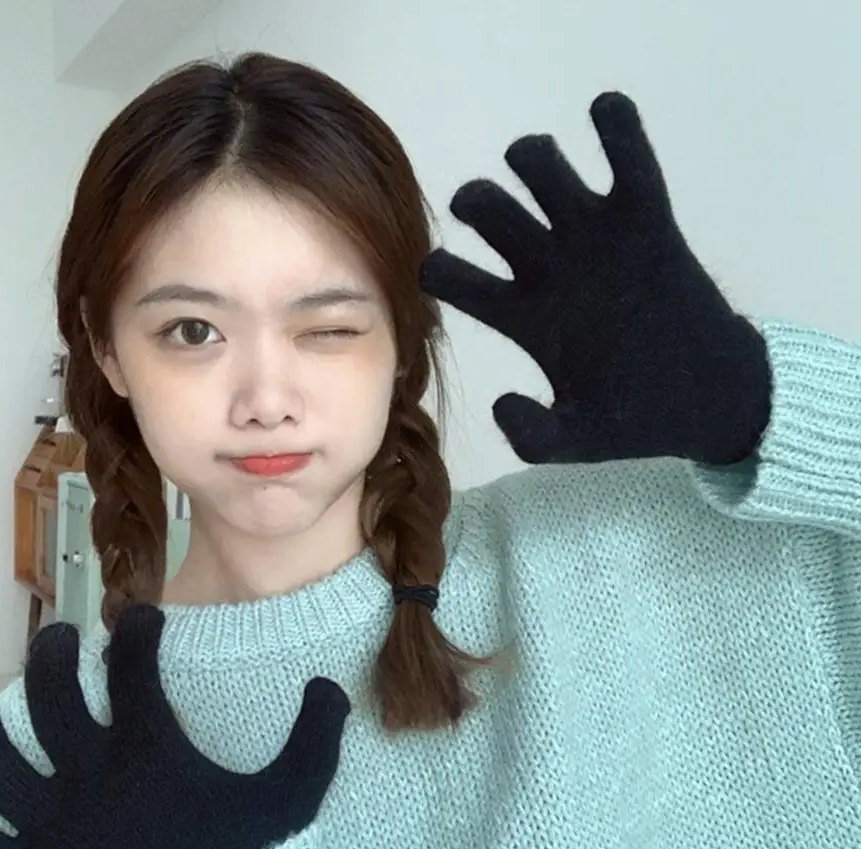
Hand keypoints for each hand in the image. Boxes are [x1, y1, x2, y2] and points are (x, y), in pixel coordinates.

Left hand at [0, 604, 350, 848]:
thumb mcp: (294, 798)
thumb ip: (315, 738)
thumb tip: (327, 684)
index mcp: (150, 751)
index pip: (132, 667)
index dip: (135, 630)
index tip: (141, 615)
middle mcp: (91, 776)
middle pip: (52, 694)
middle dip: (52, 652)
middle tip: (61, 637)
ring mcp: (52, 824)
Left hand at [420, 92, 771, 465]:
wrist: (704, 402)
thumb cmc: (634, 417)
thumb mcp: (576, 440)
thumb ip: (532, 435)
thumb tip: (501, 403)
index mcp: (524, 315)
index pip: (458, 280)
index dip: (439, 271)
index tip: (442, 274)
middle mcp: (550, 268)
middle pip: (490, 209)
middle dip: (475, 200)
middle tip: (484, 212)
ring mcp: (596, 240)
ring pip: (544, 171)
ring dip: (532, 157)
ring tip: (543, 170)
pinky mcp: (647, 221)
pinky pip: (628, 158)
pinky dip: (615, 126)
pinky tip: (604, 112)